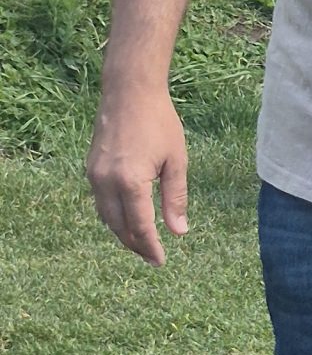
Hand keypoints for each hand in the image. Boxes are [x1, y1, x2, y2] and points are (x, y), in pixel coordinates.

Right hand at [87, 83, 188, 267]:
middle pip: (119, 227)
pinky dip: (113, 215)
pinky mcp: (90, 168)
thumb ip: (175, 198)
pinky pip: (100, 201)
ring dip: (123, 232)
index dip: (150, 247)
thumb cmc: (159, 123)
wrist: (129, 93)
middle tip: (152, 256)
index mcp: (130, 182)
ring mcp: (94, 175)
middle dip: (136, 244)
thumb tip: (178, 232)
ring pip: (106, 216)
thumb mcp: (176, 161)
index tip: (160, 261)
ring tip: (142, 241)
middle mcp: (106, 182)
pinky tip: (127, 218)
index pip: (140, 226)